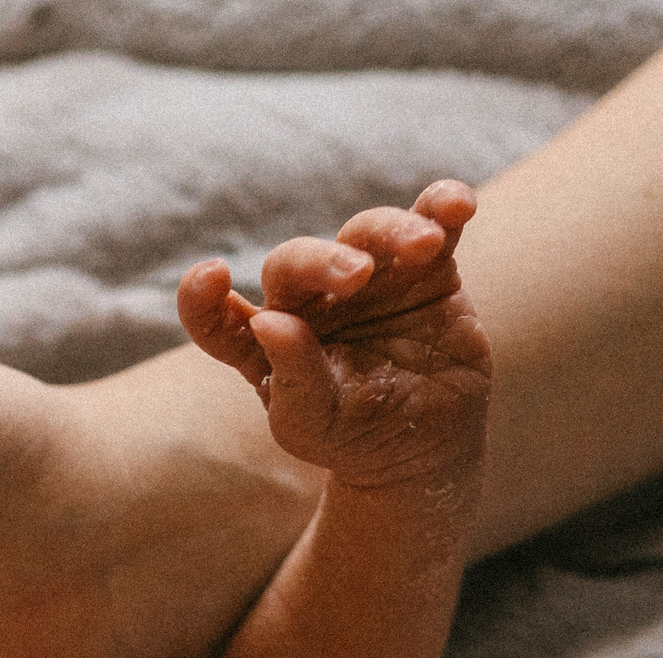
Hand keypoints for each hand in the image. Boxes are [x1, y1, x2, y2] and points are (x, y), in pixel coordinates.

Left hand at [179, 181, 488, 489]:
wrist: (424, 447)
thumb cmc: (354, 436)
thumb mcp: (314, 422)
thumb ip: (292, 377)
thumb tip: (268, 321)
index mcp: (264, 341)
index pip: (219, 317)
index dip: (204, 299)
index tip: (209, 275)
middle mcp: (308, 301)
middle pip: (297, 262)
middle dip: (322, 261)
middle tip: (356, 275)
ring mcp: (367, 279)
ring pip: (365, 233)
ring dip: (391, 231)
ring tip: (425, 245)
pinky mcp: (423, 269)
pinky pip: (431, 223)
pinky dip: (442, 206)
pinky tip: (458, 205)